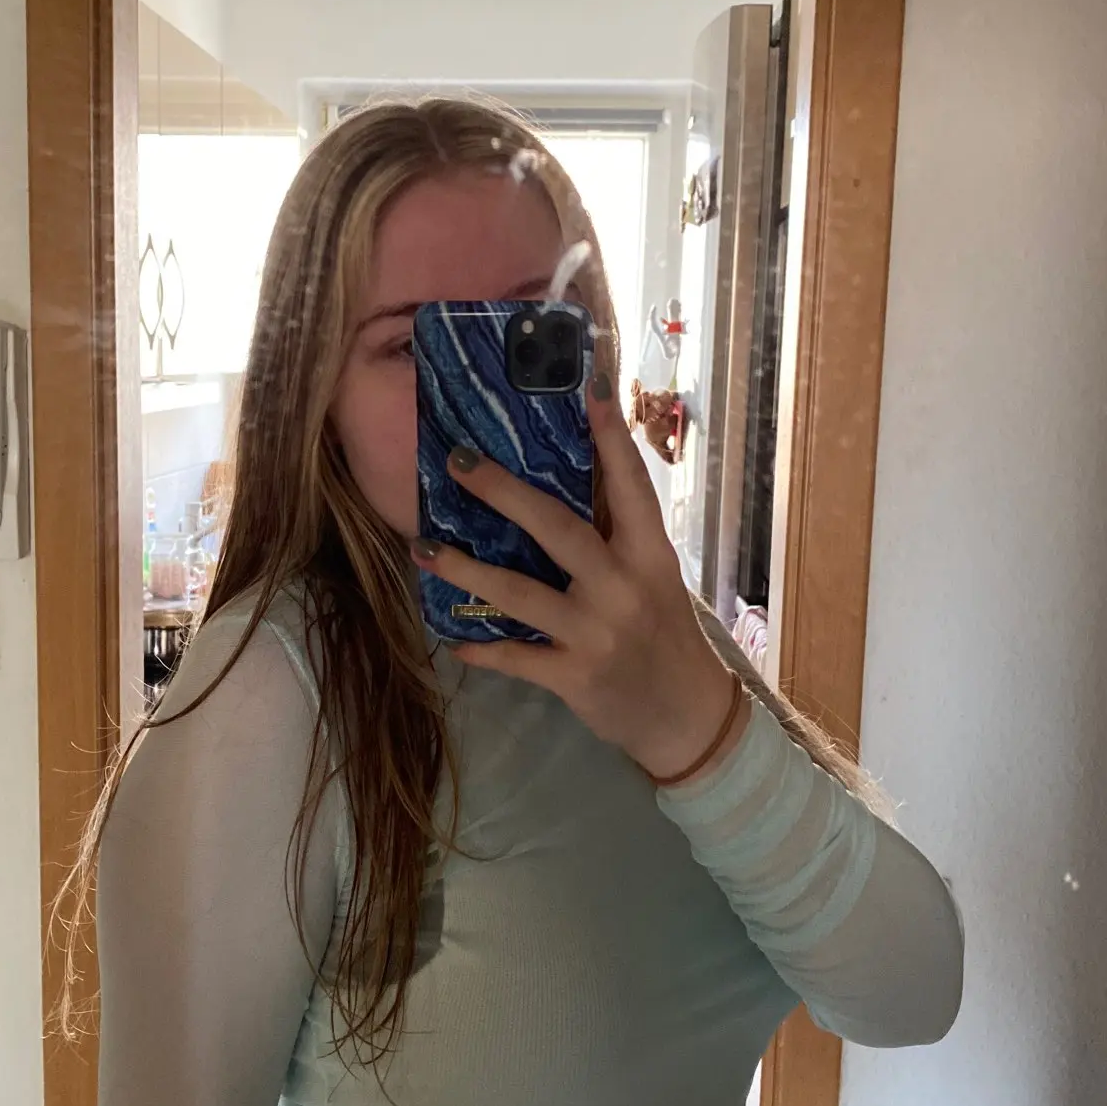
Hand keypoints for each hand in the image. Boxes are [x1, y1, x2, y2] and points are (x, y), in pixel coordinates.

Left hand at [410, 375, 744, 782]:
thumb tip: (571, 480)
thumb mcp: (655, 579)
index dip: (612, 437)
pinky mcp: (574, 676)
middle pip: (557, 528)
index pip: (631, 486)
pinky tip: (450, 638)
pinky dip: (481, 648)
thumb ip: (618, 538)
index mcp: (650, 555)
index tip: (591, 388)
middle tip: (459, 461)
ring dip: (465, 569)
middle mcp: (622, 588)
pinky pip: (515, 657)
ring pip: (519, 593)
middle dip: (503, 492)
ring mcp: (596, 633)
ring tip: (421, 548)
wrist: (686, 717)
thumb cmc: (666, 635)